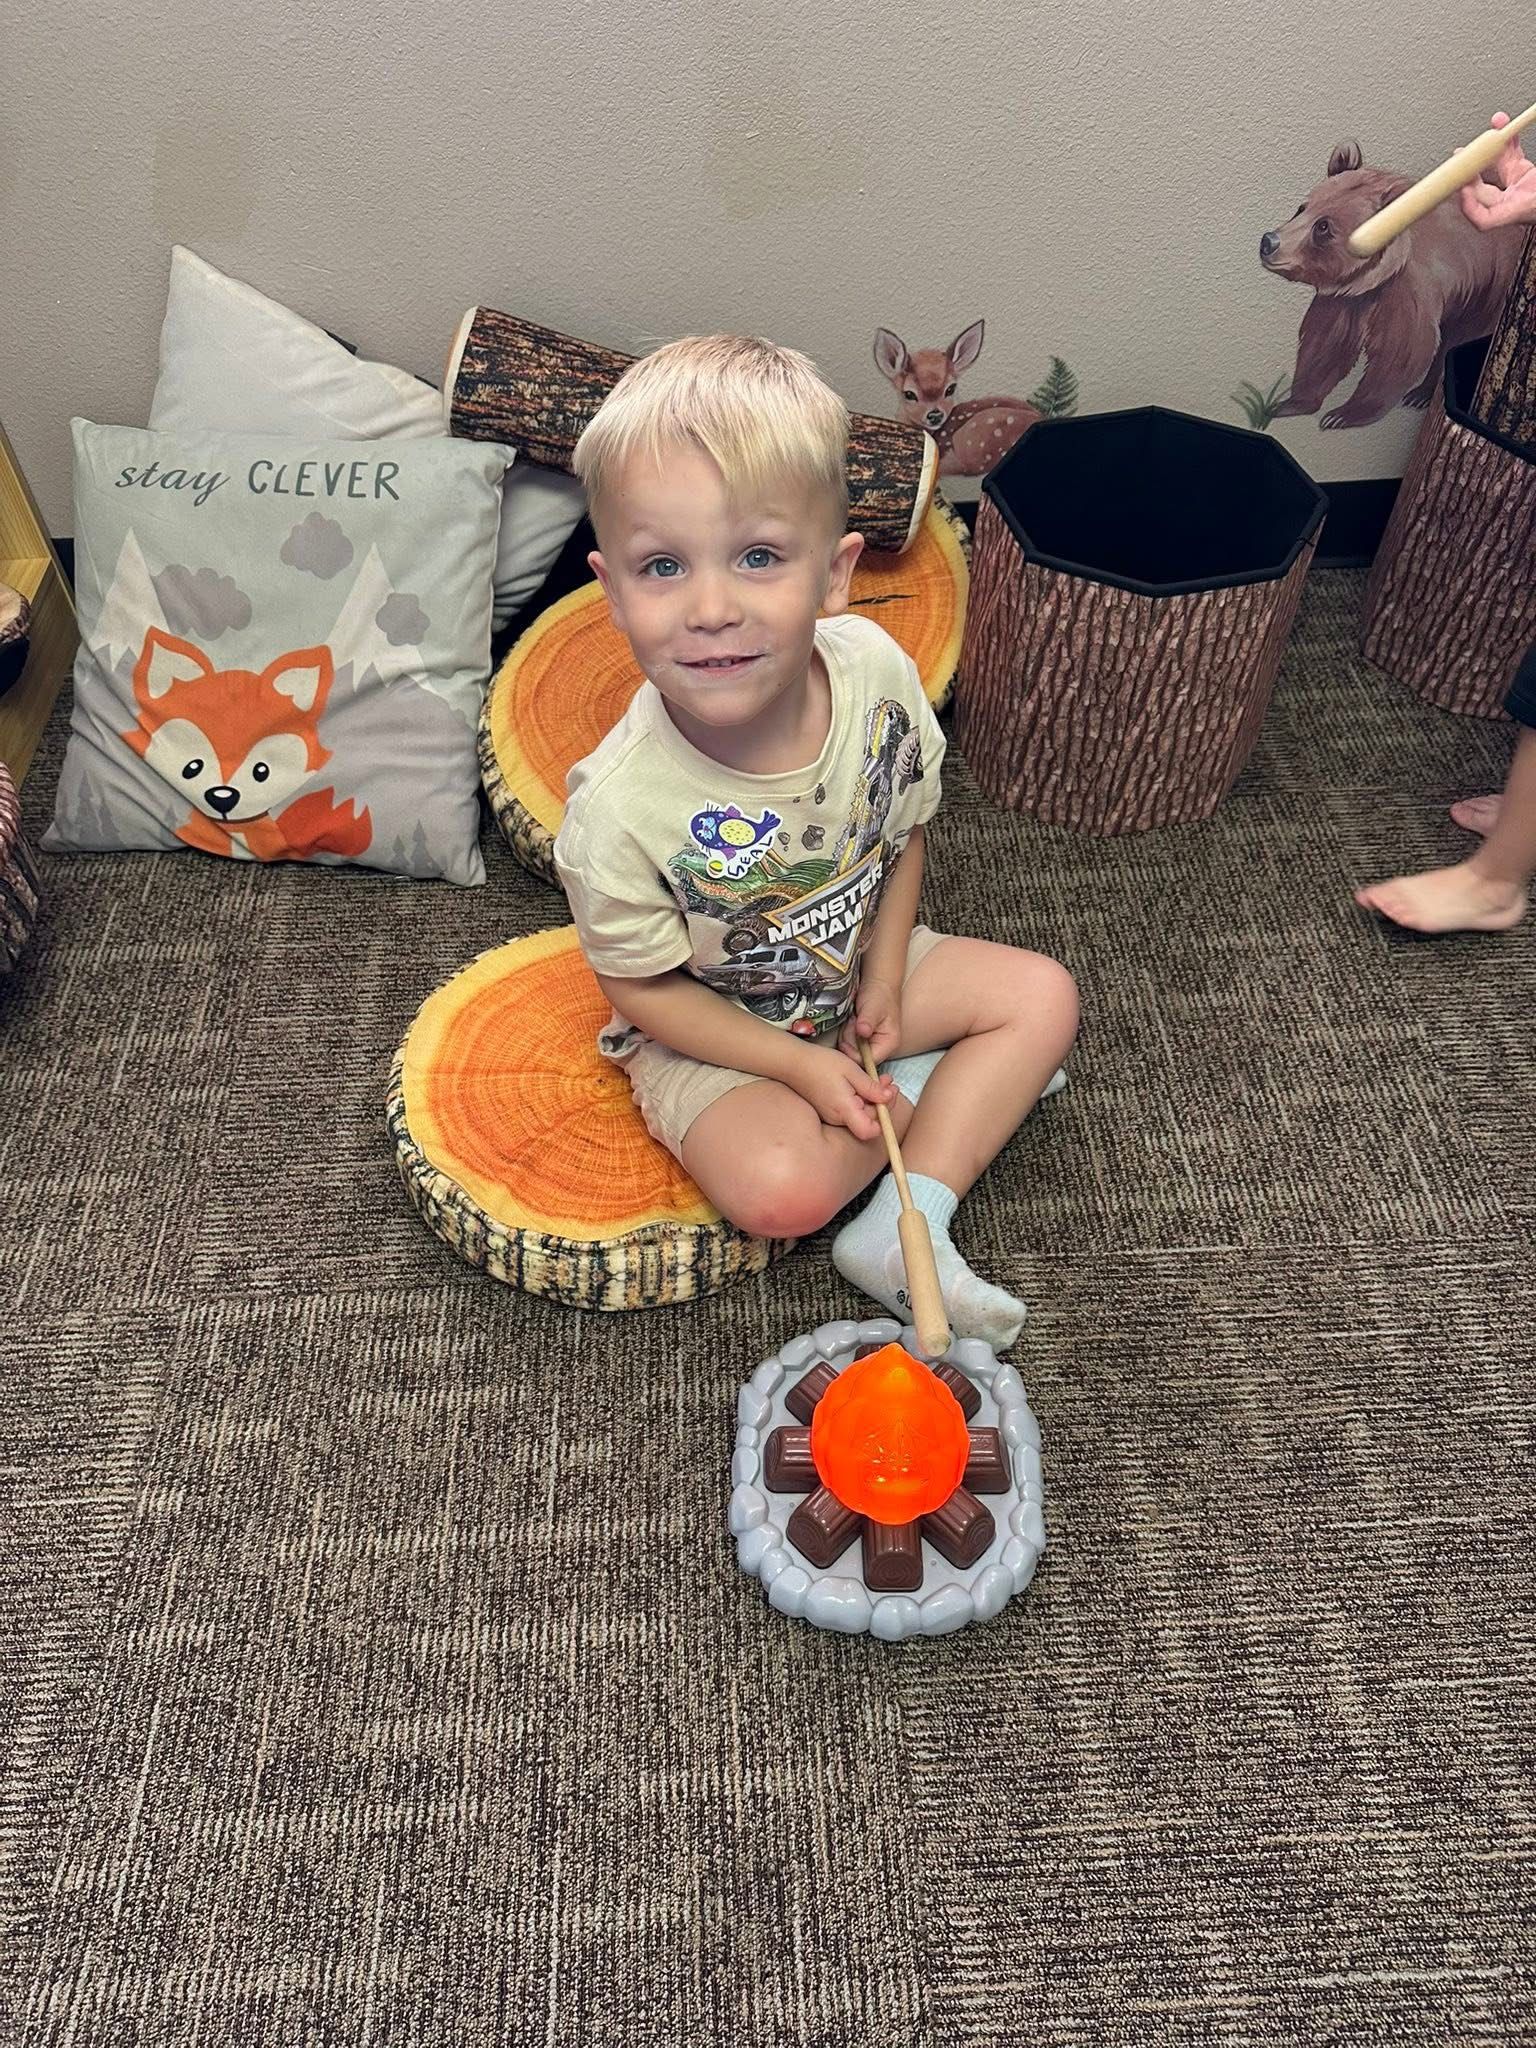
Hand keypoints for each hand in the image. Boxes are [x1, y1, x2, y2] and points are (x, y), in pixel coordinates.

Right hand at [791, 1042, 895, 1142]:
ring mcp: (832, 1116)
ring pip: (860, 1114)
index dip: (884, 1118)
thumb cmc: (821, 1064)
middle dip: (882, 1101)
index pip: (870, 1131)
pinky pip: (850, 1110)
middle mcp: (838, 1118)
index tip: (888, 1096)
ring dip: (872, 1098)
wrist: (793, 1063)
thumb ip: (871, 1087)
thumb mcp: (851, 1070)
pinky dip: (860, 1098)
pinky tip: (863, 1083)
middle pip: (868, 1120)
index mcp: (844, 1109)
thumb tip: (887, 1098)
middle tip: (888, 1081)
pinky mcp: (829, 1111)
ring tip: (879, 1078)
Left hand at [838, 976, 902, 1067]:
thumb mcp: (873, 1007)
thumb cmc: (879, 994)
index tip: (846, 1037)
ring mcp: (872, 1044)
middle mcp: (881, 1047)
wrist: (878, 982)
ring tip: (852, 1020)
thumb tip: (862, 1032)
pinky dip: (847, 1034)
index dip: (853, 1053)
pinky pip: (850, 1043)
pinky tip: (850, 1022)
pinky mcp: (864, 1039)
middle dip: (850, 1042)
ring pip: (852, 1051)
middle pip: (858, 1058)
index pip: (868, 1061)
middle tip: (852, 1023)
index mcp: (889, 1044)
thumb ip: (867, 1021)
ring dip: (847, 1036)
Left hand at [1460, 112, 1535, 230]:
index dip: (1470, 208)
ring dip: (1489, 150)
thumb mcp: (1532, 190)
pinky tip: (1506, 128)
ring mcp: (1520, 189)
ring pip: (1495, 172)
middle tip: (1464, 154)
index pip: (1485, 221)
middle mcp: (1517, 203)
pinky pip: (1510, 160)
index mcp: (1521, 211)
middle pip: (1482, 193)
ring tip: (1491, 127)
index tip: (1463, 189)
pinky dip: (1506, 144)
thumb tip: (1508, 149)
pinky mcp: (1526, 177)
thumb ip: (1513, 163)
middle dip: (1470, 172)